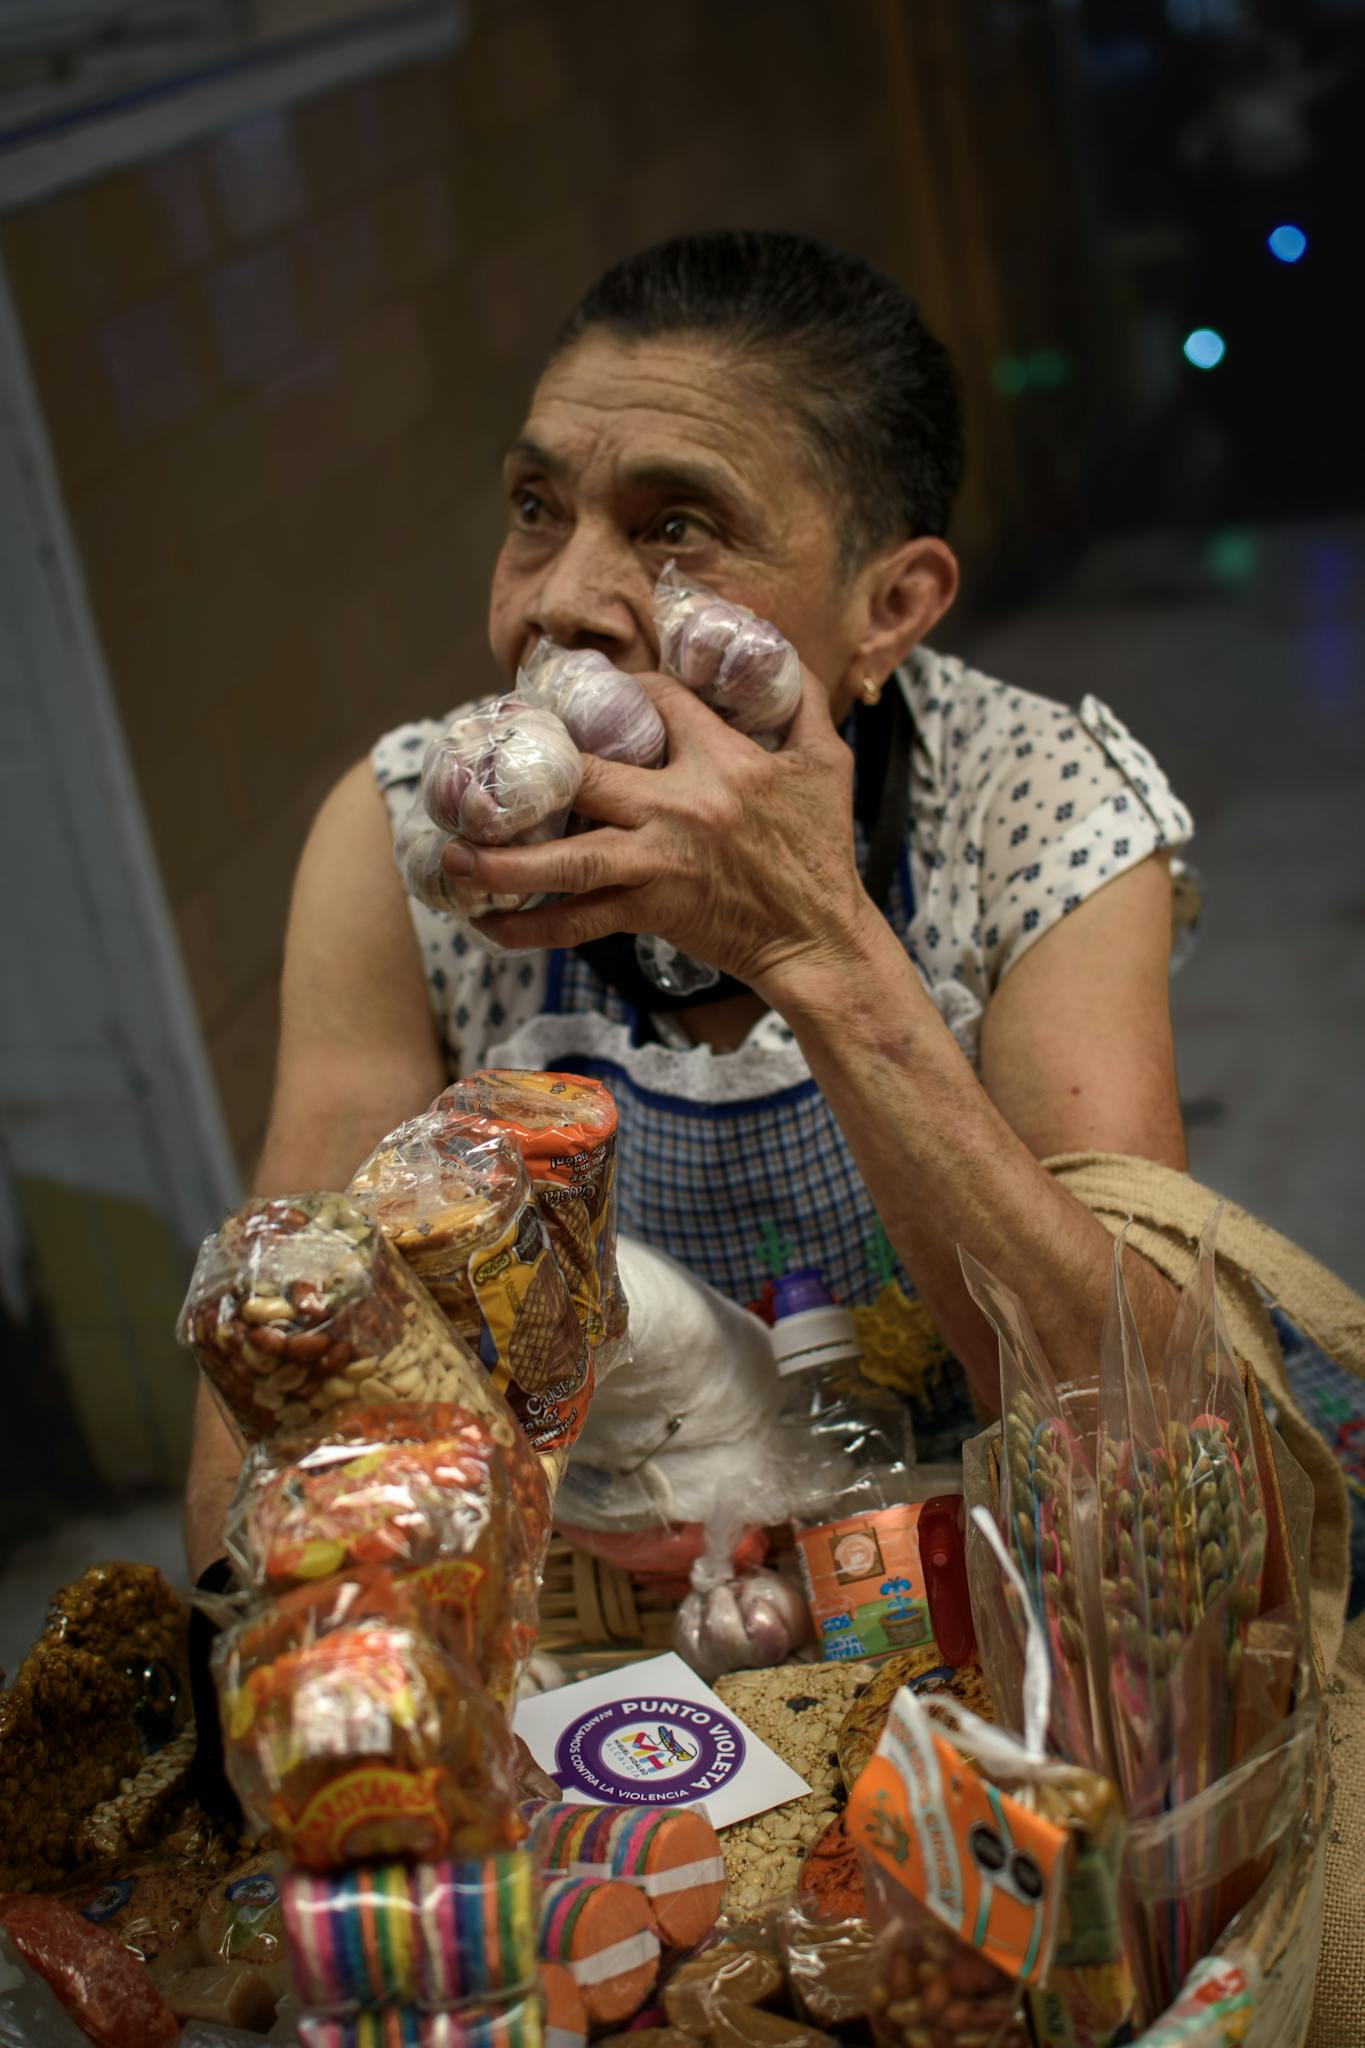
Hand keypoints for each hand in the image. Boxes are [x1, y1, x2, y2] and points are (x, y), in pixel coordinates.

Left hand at [442, 666, 880, 994]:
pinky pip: (581, 922)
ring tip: (457, 855)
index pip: (658, 703)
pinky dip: (533, 928)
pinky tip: (490, 926)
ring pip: (570, 859)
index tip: (593, 691)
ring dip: (506, 860)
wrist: (819, 937)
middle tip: (479, 772)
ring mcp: (661, 862)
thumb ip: (806, 701)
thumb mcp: (829, 762)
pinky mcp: (653, 911)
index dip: (622, 689)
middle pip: (588, 777)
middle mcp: (682, 807)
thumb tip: (782, 655)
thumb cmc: (823, 851)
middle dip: (529, 774)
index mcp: (723, 761)